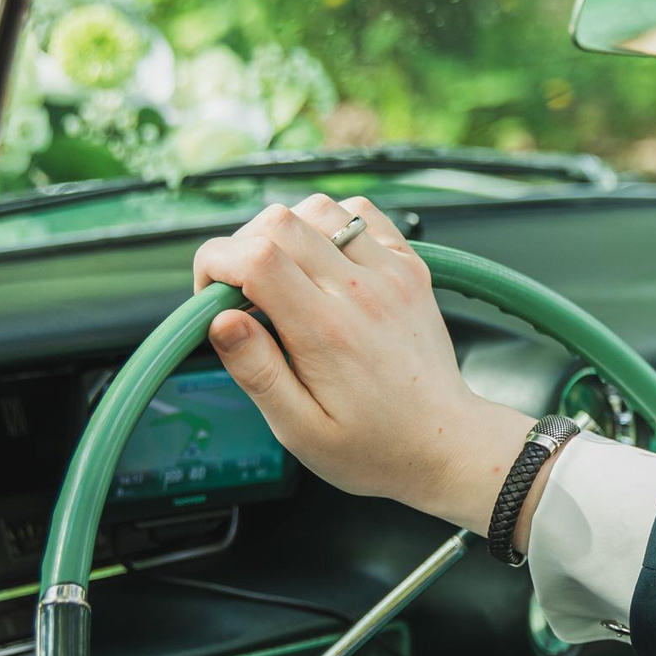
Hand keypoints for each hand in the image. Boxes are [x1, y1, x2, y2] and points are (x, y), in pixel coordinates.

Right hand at [192, 195, 540, 537]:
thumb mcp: (301, 430)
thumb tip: (220, 321)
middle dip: (241, 247)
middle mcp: (362, 292)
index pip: (256, 257)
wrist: (445, 443)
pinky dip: (331, 225)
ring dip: (286, 232)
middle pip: (280, 223)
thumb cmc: (374, 446)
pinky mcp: (410, 267)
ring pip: (319, 209)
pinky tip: (324, 263)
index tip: (209, 293)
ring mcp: (392, 273)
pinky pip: (362, 214)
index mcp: (327, 332)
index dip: (216, 263)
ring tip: (282, 278)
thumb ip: (258, 372)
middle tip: (242, 293)